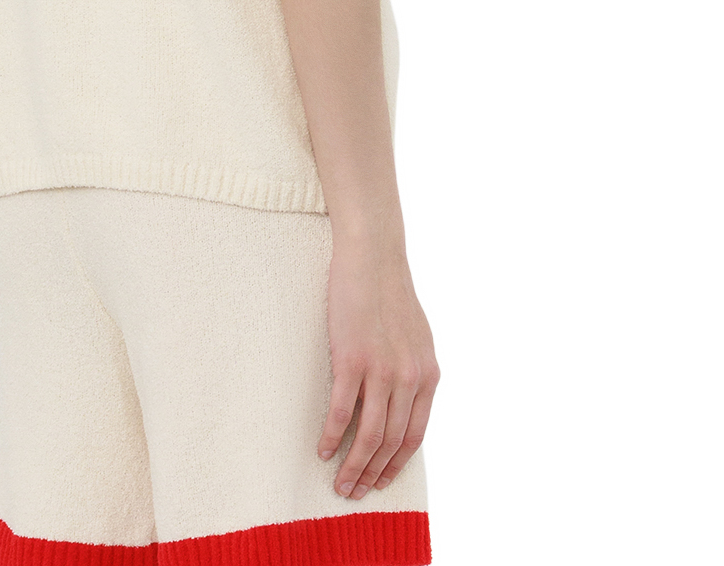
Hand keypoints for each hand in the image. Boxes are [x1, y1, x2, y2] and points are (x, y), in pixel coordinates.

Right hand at [317, 240, 439, 497]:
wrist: (373, 257)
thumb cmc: (389, 293)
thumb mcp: (416, 337)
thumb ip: (413, 370)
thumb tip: (404, 401)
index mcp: (427, 375)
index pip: (414, 436)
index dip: (396, 464)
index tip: (380, 481)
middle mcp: (409, 379)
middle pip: (390, 443)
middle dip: (372, 474)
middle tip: (353, 491)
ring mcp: (382, 371)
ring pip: (369, 436)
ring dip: (353, 466)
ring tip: (339, 482)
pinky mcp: (352, 360)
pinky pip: (343, 412)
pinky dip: (332, 437)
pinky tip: (322, 449)